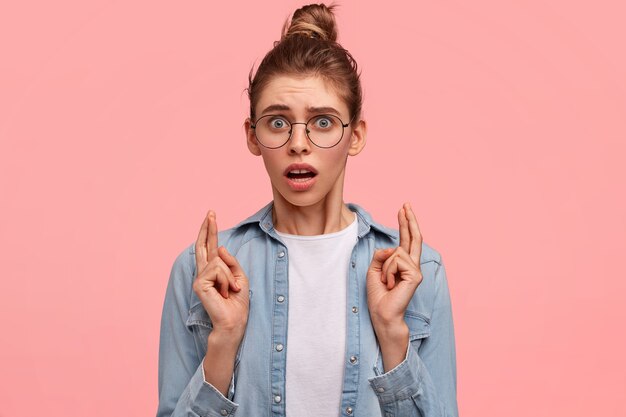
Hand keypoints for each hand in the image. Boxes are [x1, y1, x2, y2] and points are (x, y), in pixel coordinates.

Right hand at [193, 211, 249, 335]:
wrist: (234, 320)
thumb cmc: (237, 301)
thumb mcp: (239, 276)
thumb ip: (230, 261)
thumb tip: (220, 248)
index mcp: (213, 270)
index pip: (210, 247)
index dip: (210, 231)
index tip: (211, 216)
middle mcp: (203, 272)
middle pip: (203, 245)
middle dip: (208, 228)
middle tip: (211, 212)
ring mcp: (199, 278)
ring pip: (218, 261)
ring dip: (230, 276)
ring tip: (230, 291)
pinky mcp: (199, 284)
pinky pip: (217, 270)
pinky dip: (226, 281)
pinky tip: (225, 293)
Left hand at [366, 203, 422, 326]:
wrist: (382, 313)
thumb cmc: (378, 294)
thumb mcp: (375, 268)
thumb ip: (382, 254)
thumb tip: (392, 248)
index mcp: (403, 264)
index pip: (405, 240)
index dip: (405, 224)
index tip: (403, 209)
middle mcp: (412, 265)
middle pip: (413, 238)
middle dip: (409, 220)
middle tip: (406, 204)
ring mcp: (416, 270)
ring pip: (396, 252)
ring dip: (384, 267)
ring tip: (385, 282)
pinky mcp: (415, 275)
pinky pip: (396, 261)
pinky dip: (387, 272)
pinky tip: (390, 284)